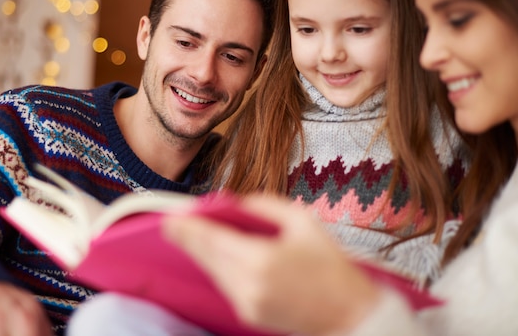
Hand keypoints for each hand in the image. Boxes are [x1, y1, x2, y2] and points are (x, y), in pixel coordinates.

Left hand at [163, 195, 380, 335]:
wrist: (348, 312)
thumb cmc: (329, 263)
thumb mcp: (303, 222)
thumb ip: (265, 207)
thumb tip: (237, 204)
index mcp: (261, 259)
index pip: (213, 239)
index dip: (188, 229)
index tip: (170, 218)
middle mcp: (248, 284)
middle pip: (206, 256)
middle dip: (187, 239)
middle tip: (170, 224)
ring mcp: (247, 303)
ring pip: (213, 271)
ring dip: (202, 253)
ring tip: (192, 235)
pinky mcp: (248, 314)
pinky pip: (225, 284)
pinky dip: (218, 267)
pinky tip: (216, 254)